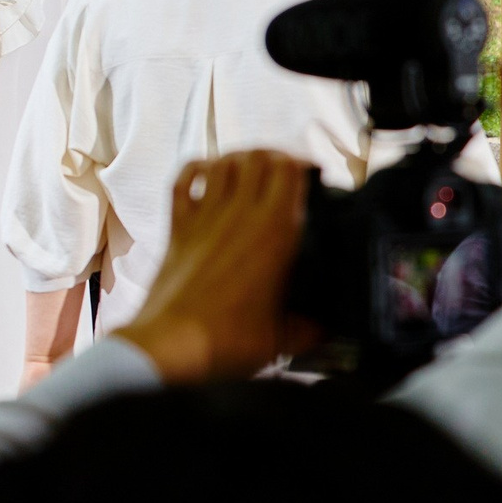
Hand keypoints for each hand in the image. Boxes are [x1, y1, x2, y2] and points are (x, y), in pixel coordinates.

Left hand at [118, 151, 310, 384]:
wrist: (172, 345)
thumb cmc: (231, 340)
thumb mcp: (285, 337)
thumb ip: (313, 326)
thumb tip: (330, 328)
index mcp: (275, 230)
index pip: (290, 170)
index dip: (303, 164)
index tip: (314, 177)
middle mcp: (239, 213)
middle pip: (258, 158)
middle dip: (275, 157)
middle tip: (287, 171)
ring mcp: (203, 216)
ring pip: (223, 163)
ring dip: (240, 158)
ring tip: (253, 169)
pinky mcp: (176, 227)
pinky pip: (182, 181)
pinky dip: (196, 168)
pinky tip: (206, 171)